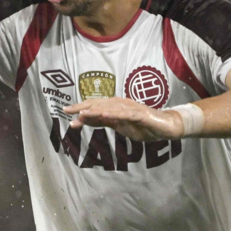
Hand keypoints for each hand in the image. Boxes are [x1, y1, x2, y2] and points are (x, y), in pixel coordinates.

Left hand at [65, 97, 183, 140]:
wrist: (165, 127)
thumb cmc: (142, 125)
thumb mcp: (118, 125)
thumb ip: (102, 122)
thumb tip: (82, 120)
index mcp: (115, 106)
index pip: (94, 106)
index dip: (80, 108)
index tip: (65, 111)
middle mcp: (121, 104)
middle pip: (99, 104)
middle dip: (82, 106)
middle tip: (67, 110)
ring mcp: (131, 109)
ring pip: (110, 108)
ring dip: (96, 110)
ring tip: (82, 113)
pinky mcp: (140, 115)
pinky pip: (126, 114)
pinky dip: (114, 114)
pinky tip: (105, 115)